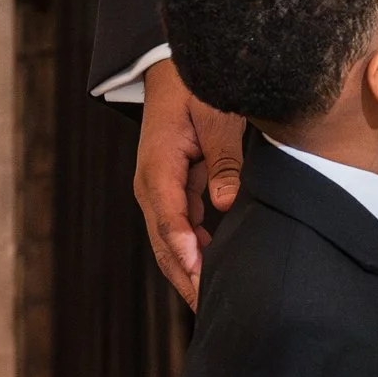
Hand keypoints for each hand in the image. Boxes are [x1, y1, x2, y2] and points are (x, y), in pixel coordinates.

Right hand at [136, 56, 244, 308]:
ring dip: (189, 270)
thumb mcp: (215, 116)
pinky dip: (194, 252)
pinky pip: (181, 229)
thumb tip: (224, 202)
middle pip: (165, 239)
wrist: (173, 71)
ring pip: (171, 240)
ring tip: (211, 301)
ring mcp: (161, 190)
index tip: (199, 272)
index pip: (168, 215)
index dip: (184, 246)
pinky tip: (212, 272)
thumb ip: (222, 158)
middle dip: (184, 275)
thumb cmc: (195, 88)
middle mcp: (152, 184)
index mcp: (158, 165)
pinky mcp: (174, 191)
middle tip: (207, 305)